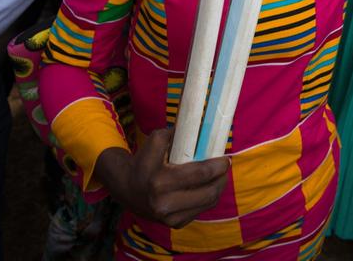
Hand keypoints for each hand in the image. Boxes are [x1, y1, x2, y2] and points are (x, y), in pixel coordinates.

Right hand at [96, 128, 227, 227]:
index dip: (218, 166)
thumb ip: (177, 132)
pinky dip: (208, 198)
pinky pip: (200, 210)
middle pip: (209, 193)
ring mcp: (170, 218)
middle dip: (222, 178)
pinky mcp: (175, 224)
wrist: (125, 189)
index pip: (199, 175)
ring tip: (220, 175)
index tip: (226, 158)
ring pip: (208, 203)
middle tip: (226, 166)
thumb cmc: (143, 161)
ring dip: (218, 188)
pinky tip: (208, 187)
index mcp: (160, 182)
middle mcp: (165, 204)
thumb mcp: (155, 141)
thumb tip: (201, 127)